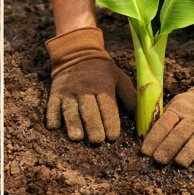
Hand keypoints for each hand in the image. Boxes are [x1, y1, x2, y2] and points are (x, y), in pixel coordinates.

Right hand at [45, 27, 135, 142]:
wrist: (77, 54)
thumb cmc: (102, 72)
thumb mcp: (119, 78)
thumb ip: (130, 96)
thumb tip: (142, 117)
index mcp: (103, 86)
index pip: (107, 106)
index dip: (110, 121)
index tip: (113, 137)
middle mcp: (85, 89)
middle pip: (89, 109)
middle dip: (93, 126)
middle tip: (97, 141)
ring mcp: (68, 92)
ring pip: (70, 109)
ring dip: (73, 123)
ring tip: (77, 138)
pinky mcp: (55, 94)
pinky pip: (51, 106)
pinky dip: (52, 116)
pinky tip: (54, 127)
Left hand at [141, 66, 193, 166]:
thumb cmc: (191, 107)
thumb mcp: (177, 105)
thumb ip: (163, 120)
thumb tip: (144, 138)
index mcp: (178, 110)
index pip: (164, 123)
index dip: (154, 137)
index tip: (145, 152)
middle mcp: (193, 118)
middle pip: (180, 133)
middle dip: (169, 147)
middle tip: (158, 160)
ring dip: (189, 152)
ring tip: (179, 163)